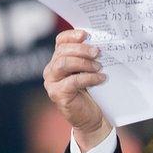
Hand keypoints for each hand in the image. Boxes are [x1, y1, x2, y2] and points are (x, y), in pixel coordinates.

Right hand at [43, 29, 111, 151]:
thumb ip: (89, 58)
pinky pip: (72, 81)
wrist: (90, 117)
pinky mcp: (58, 94)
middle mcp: (51, 70)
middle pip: (62, 51)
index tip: (86, 35)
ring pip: (64, 64)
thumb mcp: (89, 71)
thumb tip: (101, 43)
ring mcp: (52, 82)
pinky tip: (101, 79)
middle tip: (98, 52)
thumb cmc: (92, 92)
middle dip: (82, 49)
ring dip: (84, 63)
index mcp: (58, 60)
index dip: (72, 36)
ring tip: (99, 67)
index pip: (61, 41)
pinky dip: (89, 78)